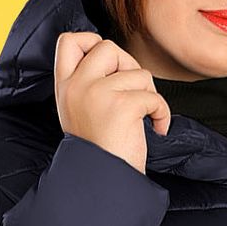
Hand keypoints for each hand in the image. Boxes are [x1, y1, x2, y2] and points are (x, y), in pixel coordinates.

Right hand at [53, 31, 170, 175]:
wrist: (103, 184)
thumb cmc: (100, 152)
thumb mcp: (80, 111)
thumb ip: (88, 83)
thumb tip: (113, 56)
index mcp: (64, 87)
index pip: (68, 41)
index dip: (91, 41)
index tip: (108, 64)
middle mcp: (76, 86)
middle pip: (108, 46)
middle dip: (128, 66)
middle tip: (133, 94)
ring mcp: (97, 94)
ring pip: (138, 72)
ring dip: (148, 94)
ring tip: (142, 118)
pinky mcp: (121, 106)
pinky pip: (153, 96)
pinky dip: (162, 113)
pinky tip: (156, 129)